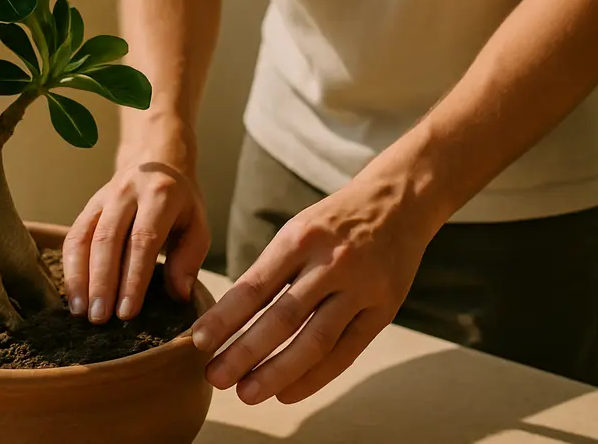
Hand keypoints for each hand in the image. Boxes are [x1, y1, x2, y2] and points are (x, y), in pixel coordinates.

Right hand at [63, 160, 209, 323]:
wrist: (157, 159)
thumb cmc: (180, 201)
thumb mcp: (197, 223)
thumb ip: (189, 258)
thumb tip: (178, 295)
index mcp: (160, 196)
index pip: (143, 240)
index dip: (133, 277)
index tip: (127, 311)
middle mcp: (127, 193)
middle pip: (108, 239)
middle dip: (102, 282)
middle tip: (100, 318)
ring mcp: (103, 198)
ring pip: (85, 237)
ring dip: (80, 277)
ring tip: (82, 311)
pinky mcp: (88, 207)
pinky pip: (73, 236)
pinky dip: (70, 267)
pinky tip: (74, 296)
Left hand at [192, 171, 441, 404]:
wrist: (397, 203)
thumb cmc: (334, 222)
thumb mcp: (297, 230)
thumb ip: (270, 270)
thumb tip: (228, 319)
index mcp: (299, 239)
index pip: (255, 286)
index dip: (225, 318)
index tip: (199, 342)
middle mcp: (331, 264)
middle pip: (282, 318)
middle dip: (244, 353)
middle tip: (215, 378)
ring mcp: (361, 288)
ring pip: (315, 341)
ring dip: (277, 373)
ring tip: (246, 394)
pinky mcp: (384, 309)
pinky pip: (346, 352)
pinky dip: (315, 377)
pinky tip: (287, 392)